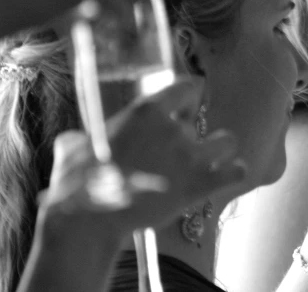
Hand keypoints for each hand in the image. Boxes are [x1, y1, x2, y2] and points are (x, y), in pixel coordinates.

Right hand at [39, 77, 245, 237]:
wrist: (91, 220)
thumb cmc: (78, 183)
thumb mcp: (72, 150)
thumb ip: (78, 140)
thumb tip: (71, 142)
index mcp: (146, 111)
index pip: (186, 86)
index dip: (186, 95)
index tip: (183, 103)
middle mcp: (173, 128)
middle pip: (199, 117)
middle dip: (191, 129)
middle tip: (179, 145)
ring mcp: (190, 157)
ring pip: (227, 141)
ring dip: (220, 148)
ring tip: (211, 158)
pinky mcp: (200, 185)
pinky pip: (235, 172)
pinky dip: (234, 172)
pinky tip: (228, 175)